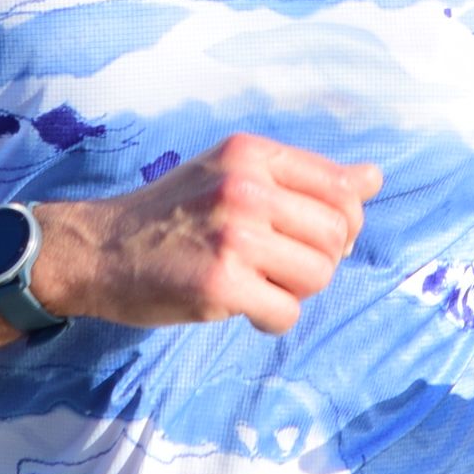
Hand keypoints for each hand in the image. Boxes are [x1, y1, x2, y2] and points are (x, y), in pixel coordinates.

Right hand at [37, 134, 379, 335]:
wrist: (99, 249)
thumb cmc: (169, 214)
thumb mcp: (231, 174)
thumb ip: (300, 177)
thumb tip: (374, 178)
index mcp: (251, 153)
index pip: (341, 187)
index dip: (343, 222)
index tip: (313, 238)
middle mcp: (245, 187)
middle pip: (337, 235)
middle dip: (319, 261)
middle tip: (280, 268)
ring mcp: (233, 235)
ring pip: (318, 274)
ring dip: (294, 291)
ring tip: (258, 285)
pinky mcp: (220, 283)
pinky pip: (286, 312)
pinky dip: (272, 320)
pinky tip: (244, 309)